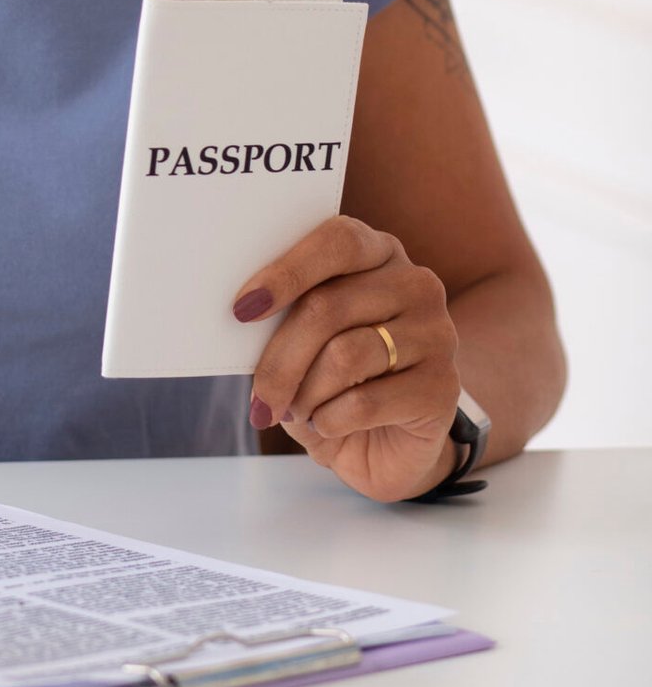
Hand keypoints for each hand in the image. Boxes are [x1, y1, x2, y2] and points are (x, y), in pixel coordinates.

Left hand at [232, 216, 460, 502]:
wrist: (387, 445)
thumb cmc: (333, 381)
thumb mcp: (303, 342)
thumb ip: (283, 316)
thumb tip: (243, 312)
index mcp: (378, 252)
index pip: (337, 241)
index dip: (287, 272)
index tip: (242, 309)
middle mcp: (414, 284)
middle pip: (328, 306)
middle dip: (281, 359)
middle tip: (259, 397)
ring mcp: (437, 333)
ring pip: (344, 356)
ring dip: (304, 393)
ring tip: (295, 410)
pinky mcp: (444, 387)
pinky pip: (365, 402)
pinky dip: (330, 419)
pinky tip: (327, 424)